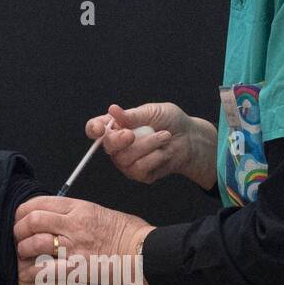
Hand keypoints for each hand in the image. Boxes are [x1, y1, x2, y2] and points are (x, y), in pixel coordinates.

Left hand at [13, 194, 153, 284]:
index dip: (23, 212)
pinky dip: (30, 273)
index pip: (40, 203)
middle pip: (32, 221)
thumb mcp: (102, 212)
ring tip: (23, 257)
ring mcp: (74, 247)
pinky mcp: (76, 269)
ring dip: (23, 251)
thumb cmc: (130, 235)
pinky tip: (26, 275)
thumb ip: (79, 213)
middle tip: (19, 239)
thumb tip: (61, 217)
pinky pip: (43, 270)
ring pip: (34, 244)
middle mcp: (73, 224)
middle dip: (19, 230)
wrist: (145, 253)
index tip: (21, 219)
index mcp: (80, 208)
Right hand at [86, 102, 217, 189]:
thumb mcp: (152, 111)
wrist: (189, 139)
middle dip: (119, 139)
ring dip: (148, 145)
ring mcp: (127, 162)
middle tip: (132, 134)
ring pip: (126, 158)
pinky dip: (156, 157)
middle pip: (108, 146)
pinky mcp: (139, 174)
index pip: (95, 128)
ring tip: (165, 135)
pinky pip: (141, 168)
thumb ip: (132, 115)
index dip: (94, 129)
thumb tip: (113, 110)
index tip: (100, 129)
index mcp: (116, 126)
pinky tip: (164, 151)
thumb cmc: (170, 121)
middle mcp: (117, 145)